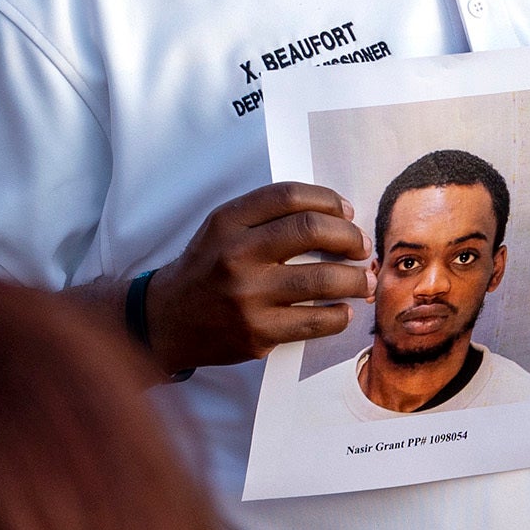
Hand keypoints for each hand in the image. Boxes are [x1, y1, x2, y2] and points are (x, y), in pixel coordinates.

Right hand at [141, 182, 368, 375]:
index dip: (329, 200)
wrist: (167, 321)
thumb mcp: (224, 229)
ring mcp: (247, 297)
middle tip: (361, 247)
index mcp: (228, 222)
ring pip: (324, 279)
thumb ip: (269, 216)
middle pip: (312, 230)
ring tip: (363, 281)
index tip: (346, 212)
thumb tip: (339, 217)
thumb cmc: (208, 269)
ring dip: (356, 279)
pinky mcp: (257, 333)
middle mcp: (236, 255)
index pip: (290, 196)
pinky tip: (341, 310)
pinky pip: (316, 321)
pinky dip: (339, 315)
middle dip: (350, 237)